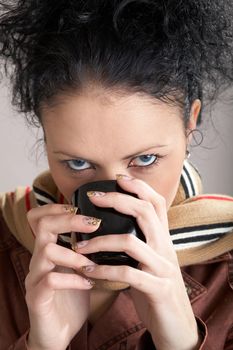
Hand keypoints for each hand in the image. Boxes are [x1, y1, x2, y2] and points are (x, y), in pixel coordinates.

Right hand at [25, 204, 99, 349]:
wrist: (59, 332)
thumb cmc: (73, 296)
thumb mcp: (81, 267)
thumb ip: (88, 250)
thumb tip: (117, 230)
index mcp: (48, 249)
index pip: (41, 217)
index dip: (57, 207)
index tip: (80, 207)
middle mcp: (38, 259)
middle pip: (44, 225)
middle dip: (70, 220)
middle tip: (94, 223)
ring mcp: (35, 278)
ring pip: (46, 250)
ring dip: (74, 254)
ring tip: (91, 262)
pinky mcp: (36, 297)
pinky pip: (50, 280)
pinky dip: (72, 278)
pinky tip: (89, 282)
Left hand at [77, 176, 200, 349]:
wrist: (175, 322)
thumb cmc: (155, 286)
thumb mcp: (149, 259)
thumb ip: (138, 242)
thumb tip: (111, 226)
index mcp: (163, 238)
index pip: (156, 203)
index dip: (139, 187)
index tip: (118, 178)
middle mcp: (165, 248)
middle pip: (144, 213)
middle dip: (117, 200)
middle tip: (93, 197)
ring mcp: (163, 268)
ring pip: (131, 243)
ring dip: (100, 241)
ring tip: (79, 246)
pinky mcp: (157, 289)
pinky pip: (127, 274)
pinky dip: (104, 271)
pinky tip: (88, 270)